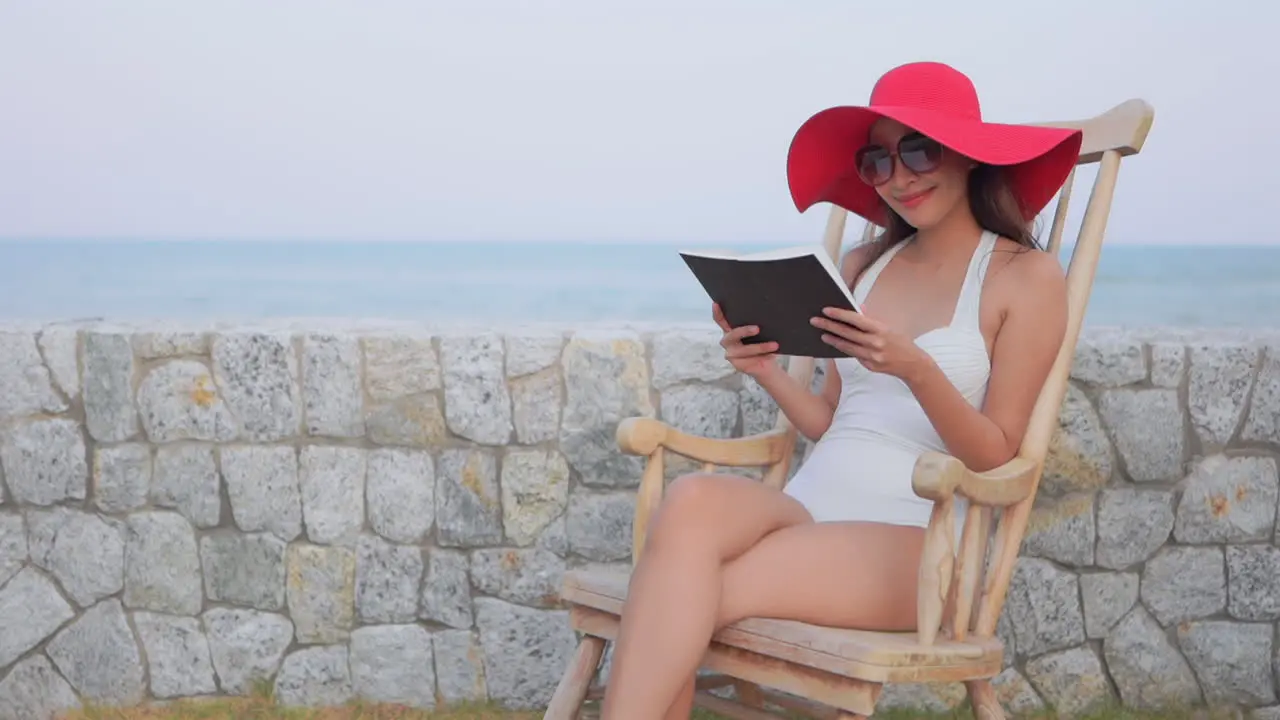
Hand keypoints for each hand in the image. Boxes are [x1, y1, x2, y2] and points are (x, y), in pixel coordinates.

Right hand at [712, 303, 778, 376]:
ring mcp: (731, 354)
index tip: (716, 304)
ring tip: (774, 345)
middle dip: (745, 331)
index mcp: (730, 330)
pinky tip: (771, 355)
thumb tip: (767, 315)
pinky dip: (763, 357)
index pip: (721, 320)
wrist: (766, 365)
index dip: (718, 313)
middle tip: (757, 329)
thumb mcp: (759, 333)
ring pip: (745, 349)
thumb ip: (756, 325)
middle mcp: (728, 341)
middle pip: (732, 334)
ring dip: (760, 347)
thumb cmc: (761, 344)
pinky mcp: (737, 365)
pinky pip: (750, 360)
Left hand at [810, 307, 933, 381]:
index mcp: (880, 330)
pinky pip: (854, 356)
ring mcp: (872, 357)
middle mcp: (875, 343)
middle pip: (847, 333)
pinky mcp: (870, 366)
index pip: (856, 320)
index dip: (840, 314)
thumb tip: (857, 308)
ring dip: (833, 340)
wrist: (913, 364)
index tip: (826, 310)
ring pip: (847, 347)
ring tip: (822, 334)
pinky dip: (845, 349)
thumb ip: (871, 320)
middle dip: (829, 326)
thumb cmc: (900, 342)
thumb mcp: (888, 328)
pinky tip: (836, 344)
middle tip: (815, 321)